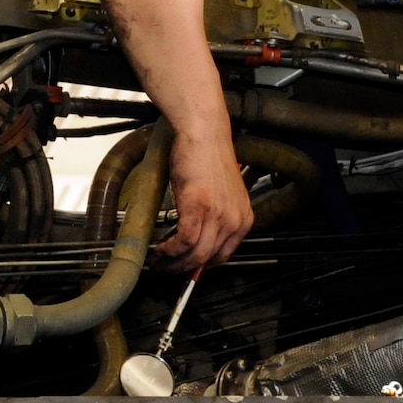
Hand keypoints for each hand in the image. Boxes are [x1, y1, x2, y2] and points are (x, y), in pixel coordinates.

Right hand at [154, 131, 252, 269]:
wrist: (204, 133)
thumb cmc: (208, 158)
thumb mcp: (221, 194)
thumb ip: (215, 218)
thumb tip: (195, 240)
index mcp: (244, 218)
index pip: (224, 256)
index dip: (202, 266)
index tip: (186, 267)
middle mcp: (235, 219)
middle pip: (208, 259)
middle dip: (184, 269)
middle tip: (166, 269)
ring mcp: (218, 214)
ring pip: (196, 254)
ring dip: (173, 263)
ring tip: (158, 262)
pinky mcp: (198, 207)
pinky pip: (184, 241)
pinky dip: (170, 250)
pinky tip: (160, 249)